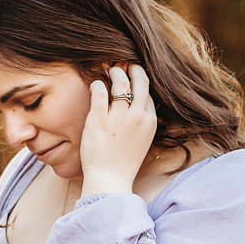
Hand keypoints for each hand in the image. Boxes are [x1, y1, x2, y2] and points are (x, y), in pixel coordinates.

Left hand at [80, 62, 156, 197]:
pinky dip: (97, 84)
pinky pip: (99, 91)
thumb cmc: (123, 162)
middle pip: (139, 80)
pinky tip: (95, 84)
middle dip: (132, 67)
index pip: (147, 91)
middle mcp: (137, 116)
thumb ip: (142, 121)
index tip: (132, 76)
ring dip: (114, 71)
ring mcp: (118, 117)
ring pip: (119, 81)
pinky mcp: (98, 119)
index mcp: (149, 121)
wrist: (109, 179)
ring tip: (108, 69)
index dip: (139, 80)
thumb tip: (137, 103)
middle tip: (123, 64)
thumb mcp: (142, 140)